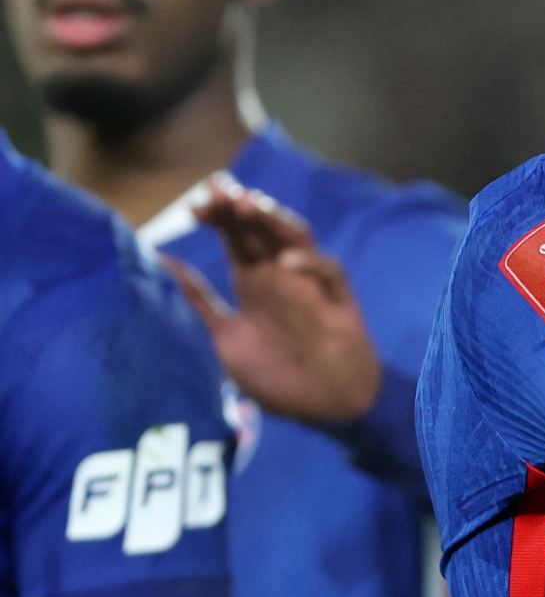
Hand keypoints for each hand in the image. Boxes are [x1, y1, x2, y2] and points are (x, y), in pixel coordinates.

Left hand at [163, 175, 383, 422]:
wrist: (324, 406)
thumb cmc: (276, 374)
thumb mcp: (223, 339)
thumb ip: (196, 302)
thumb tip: (155, 265)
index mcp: (253, 281)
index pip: (234, 236)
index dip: (218, 217)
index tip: (195, 206)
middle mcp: (281, 274)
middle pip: (261, 229)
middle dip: (239, 207)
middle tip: (217, 190)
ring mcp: (310, 282)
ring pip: (294, 238)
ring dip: (273, 221)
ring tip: (249, 206)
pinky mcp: (338, 298)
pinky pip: (328, 271)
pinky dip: (309, 263)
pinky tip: (287, 261)